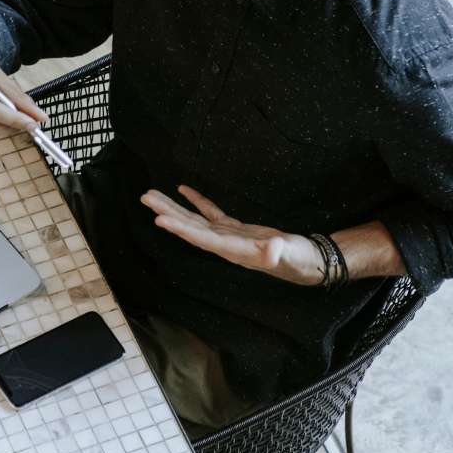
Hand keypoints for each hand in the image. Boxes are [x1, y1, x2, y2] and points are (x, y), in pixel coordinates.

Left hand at [140, 185, 322, 284]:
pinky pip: (210, 213)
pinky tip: (184, 191)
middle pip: (189, 227)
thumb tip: (272, 251)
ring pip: (195, 219)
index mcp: (232, 249)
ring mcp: (227, 236)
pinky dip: (197, 202)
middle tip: (146, 198)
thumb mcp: (288, 254)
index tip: (160, 218)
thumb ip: (277, 252)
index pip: (200, 237)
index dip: (180, 228)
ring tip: (154, 195)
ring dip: (174, 207)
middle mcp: (223, 244)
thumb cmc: (296, 258)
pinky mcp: (235, 228)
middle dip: (167, 212)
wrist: (305, 261)